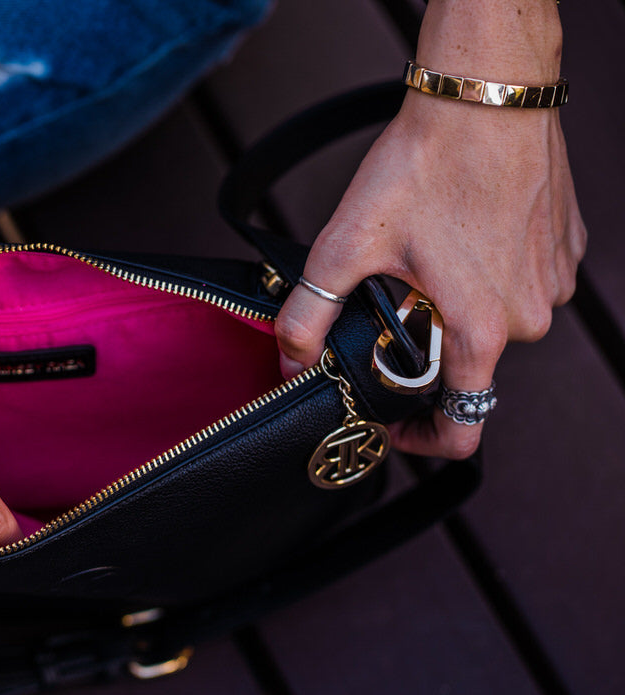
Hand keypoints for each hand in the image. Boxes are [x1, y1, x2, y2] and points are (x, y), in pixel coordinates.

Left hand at [275, 91, 585, 457]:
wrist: (484, 96)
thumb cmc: (424, 166)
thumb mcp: (346, 246)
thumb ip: (309, 314)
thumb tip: (290, 361)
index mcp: (481, 329)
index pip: (465, 426)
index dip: (423, 438)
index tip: (395, 424)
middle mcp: (528, 315)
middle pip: (470, 364)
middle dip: (428, 347)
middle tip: (393, 304)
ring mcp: (552, 281)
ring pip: (494, 321)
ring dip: (458, 307)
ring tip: (425, 260)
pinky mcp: (563, 249)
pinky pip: (520, 283)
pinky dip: (486, 274)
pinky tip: (459, 235)